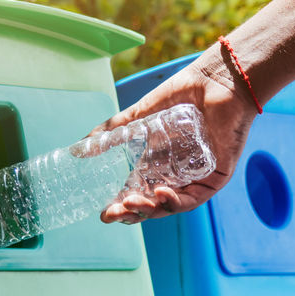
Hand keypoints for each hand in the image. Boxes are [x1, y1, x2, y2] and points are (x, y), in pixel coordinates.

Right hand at [93, 44, 260, 223]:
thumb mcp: (140, 116)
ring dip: (152, 209)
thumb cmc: (182, 94)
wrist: (215, 81)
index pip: (138, 195)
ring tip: (134, 203)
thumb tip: (78, 149)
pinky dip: (178, 200)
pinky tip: (162, 193)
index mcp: (158, 166)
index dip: (121, 207)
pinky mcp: (216, 176)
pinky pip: (196, 197)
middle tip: (114, 213)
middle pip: (153, 205)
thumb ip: (112, 132)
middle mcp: (176, 176)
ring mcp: (196, 178)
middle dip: (133, 213)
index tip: (104, 214)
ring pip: (173, 205)